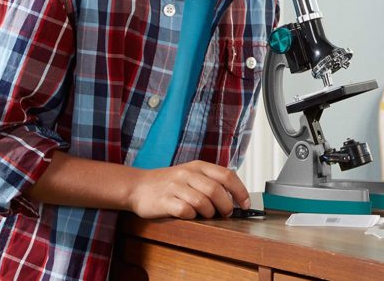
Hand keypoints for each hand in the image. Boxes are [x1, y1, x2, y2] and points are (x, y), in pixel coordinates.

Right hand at [129, 160, 250, 219]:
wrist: (138, 186)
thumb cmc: (168, 183)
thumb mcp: (190, 174)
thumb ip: (210, 181)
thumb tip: (234, 197)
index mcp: (197, 166)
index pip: (227, 175)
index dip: (240, 191)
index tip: (245, 204)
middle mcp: (187, 173)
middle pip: (216, 190)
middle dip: (226, 206)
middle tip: (225, 214)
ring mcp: (175, 186)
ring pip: (202, 202)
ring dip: (208, 213)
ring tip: (205, 215)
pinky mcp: (165, 200)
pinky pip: (185, 211)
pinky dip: (191, 216)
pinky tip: (188, 215)